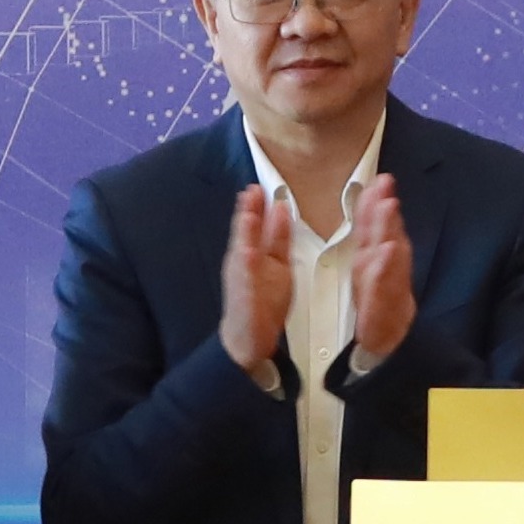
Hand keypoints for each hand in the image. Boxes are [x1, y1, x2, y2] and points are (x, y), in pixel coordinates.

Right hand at [217, 182, 297, 387]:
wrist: (249, 336)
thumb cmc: (263, 300)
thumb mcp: (277, 263)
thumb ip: (278, 237)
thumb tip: (282, 210)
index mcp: (254, 252)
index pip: (256, 225)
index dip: (257, 207)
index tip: (261, 187)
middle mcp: (243, 262)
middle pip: (245, 233)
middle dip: (248, 212)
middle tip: (252, 190)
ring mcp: (241, 278)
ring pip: (242, 250)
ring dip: (244, 233)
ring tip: (248, 213)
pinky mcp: (243, 296)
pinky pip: (245, 279)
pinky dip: (246, 264)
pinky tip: (248, 251)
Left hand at [337, 173, 416, 370]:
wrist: (386, 346)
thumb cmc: (379, 305)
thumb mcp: (371, 270)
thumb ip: (373, 237)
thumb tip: (375, 203)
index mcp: (378, 260)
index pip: (376, 228)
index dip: (376, 203)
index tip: (379, 178)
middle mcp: (386, 270)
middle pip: (387, 236)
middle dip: (386, 209)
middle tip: (385, 184)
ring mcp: (389, 288)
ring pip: (389, 255)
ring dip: (389, 230)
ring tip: (388, 207)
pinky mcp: (385, 309)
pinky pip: (384, 288)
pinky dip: (386, 268)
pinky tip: (388, 251)